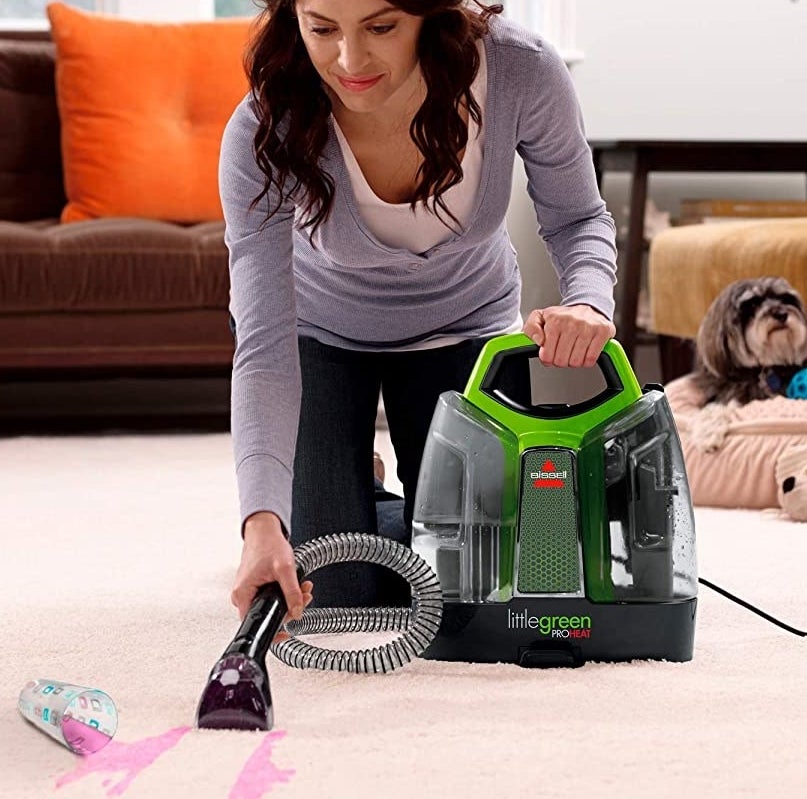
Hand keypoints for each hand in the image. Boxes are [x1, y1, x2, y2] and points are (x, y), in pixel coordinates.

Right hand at [231, 512, 312, 629]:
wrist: (264, 530)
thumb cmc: (268, 544)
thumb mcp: (285, 569)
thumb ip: (292, 592)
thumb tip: (297, 612)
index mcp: (243, 594)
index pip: (257, 624)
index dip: (273, 631)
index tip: (286, 633)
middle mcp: (242, 595)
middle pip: (268, 614)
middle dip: (290, 608)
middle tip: (304, 598)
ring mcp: (248, 591)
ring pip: (272, 605)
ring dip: (290, 598)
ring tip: (303, 587)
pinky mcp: (255, 586)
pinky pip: (271, 596)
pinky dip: (285, 591)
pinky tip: (296, 584)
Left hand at [523, 304, 614, 367]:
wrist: (588, 307)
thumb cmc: (563, 317)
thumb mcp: (540, 318)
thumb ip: (531, 329)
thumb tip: (538, 341)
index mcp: (555, 321)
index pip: (547, 355)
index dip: (547, 359)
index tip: (550, 354)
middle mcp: (572, 323)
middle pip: (561, 361)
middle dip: (560, 361)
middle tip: (562, 353)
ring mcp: (588, 328)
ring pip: (576, 362)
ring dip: (573, 361)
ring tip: (573, 351)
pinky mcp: (603, 332)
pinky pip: (591, 359)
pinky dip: (586, 360)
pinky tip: (584, 352)